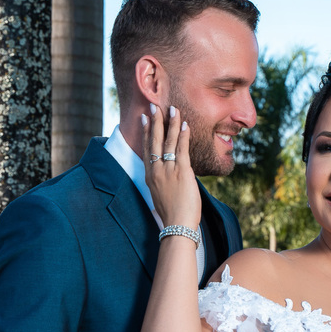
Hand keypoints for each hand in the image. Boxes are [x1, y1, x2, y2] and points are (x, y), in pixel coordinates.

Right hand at [142, 104, 200, 229]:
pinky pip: (182, 149)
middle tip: (155, 106)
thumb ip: (164, 184)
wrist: (177, 226)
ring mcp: (168, 170)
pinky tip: (185, 125)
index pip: (147, 149)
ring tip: (173, 109)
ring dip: (172, 123)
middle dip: (155, 121)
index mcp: (151, 177)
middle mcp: (157, 171)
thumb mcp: (162, 197)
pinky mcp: (182, 172)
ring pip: (169, 141)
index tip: (145, 119)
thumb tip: (170, 179)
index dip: (146, 132)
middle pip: (155, 141)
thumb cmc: (173, 216)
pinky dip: (183, 135)